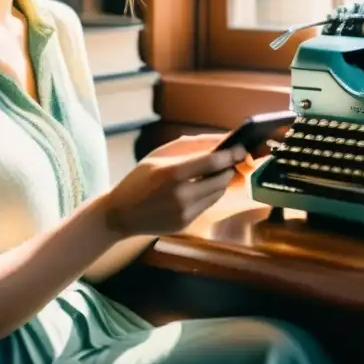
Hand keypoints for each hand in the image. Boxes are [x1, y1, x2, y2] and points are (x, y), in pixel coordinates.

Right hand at [99, 136, 247, 237]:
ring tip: (214, 173)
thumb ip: (190, 146)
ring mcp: (184, 212)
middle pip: (220, 179)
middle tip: (230, 160)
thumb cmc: (139, 178)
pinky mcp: (186, 224)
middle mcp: (181, 195)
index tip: (241, 148)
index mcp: (172, 173)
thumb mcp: (159, 155)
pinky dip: (210, 194)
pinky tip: (200, 188)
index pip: (212, 163)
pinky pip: (208, 205)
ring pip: (218, 193)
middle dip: (229, 168)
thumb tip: (220, 140)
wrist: (121, 213)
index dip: (231, 155)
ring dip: (221, 181)